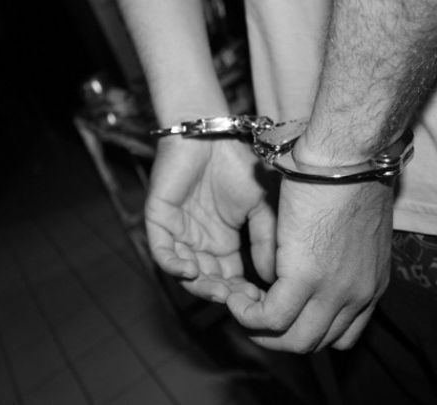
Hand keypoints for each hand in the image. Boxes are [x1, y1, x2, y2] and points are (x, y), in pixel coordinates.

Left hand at [145, 136, 276, 302]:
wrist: (213, 134)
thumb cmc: (238, 165)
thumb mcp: (263, 207)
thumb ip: (267, 240)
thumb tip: (277, 276)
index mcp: (223, 243)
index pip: (231, 278)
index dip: (243, 292)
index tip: (260, 303)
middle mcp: (199, 243)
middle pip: (208, 281)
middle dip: (223, 294)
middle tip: (239, 303)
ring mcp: (178, 233)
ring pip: (184, 272)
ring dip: (200, 285)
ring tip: (219, 292)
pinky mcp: (159, 220)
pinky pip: (162, 251)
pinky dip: (174, 265)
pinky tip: (190, 270)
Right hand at [226, 177, 393, 351]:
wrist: (347, 154)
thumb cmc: (347, 172)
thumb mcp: (349, 222)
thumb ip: (330, 247)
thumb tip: (300, 254)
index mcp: (371, 282)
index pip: (343, 332)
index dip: (308, 327)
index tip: (284, 311)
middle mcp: (358, 295)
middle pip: (316, 341)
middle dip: (281, 336)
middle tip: (254, 315)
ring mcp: (334, 291)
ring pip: (294, 339)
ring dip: (262, 331)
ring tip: (241, 307)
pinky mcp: (305, 279)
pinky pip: (270, 318)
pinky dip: (247, 315)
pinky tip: (235, 297)